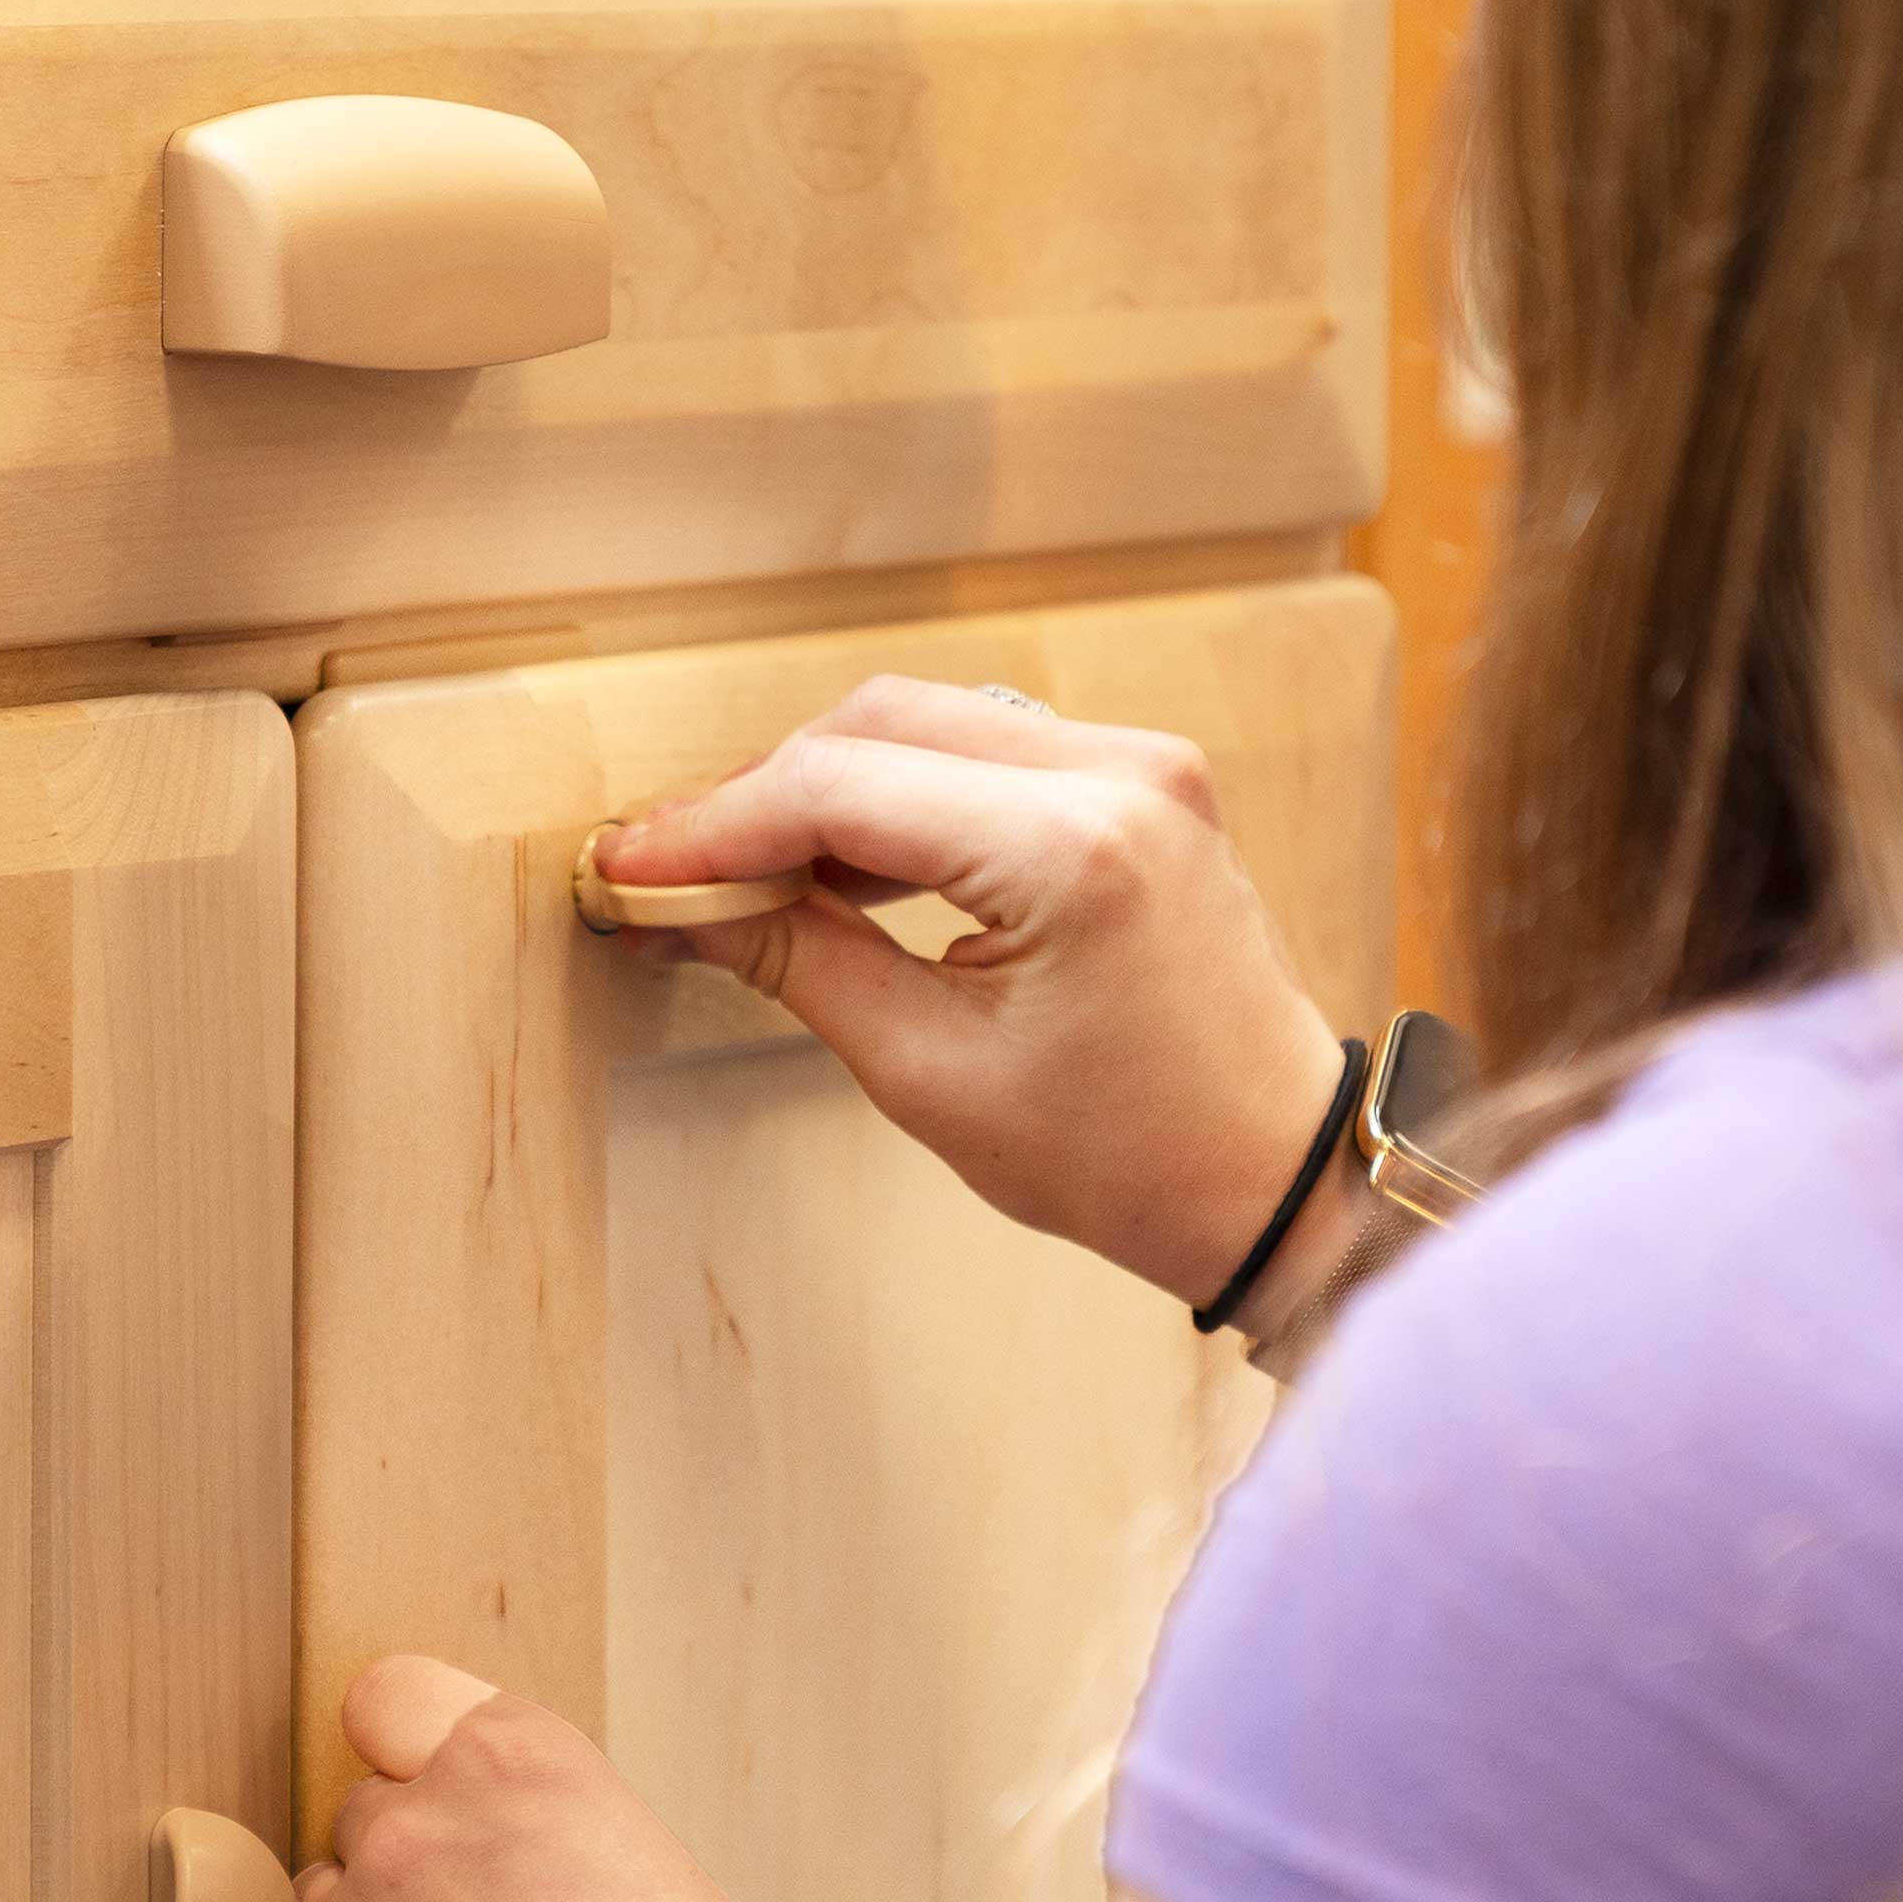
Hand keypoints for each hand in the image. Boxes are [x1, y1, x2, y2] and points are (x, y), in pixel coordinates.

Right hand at [598, 677, 1346, 1312]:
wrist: (1272, 1178)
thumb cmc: (1130, 1158)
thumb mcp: (934, 1075)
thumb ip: (798, 964)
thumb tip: (685, 908)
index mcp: (1073, 851)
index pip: (840, 789)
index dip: (714, 827)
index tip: (630, 869)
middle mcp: (1120, 774)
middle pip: (879, 723)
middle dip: (760, 795)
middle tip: (670, 874)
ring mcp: (1143, 765)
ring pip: (927, 723)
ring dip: (825, 789)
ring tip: (739, 879)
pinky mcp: (1145, 782)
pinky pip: (986, 749)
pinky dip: (900, 796)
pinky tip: (835, 865)